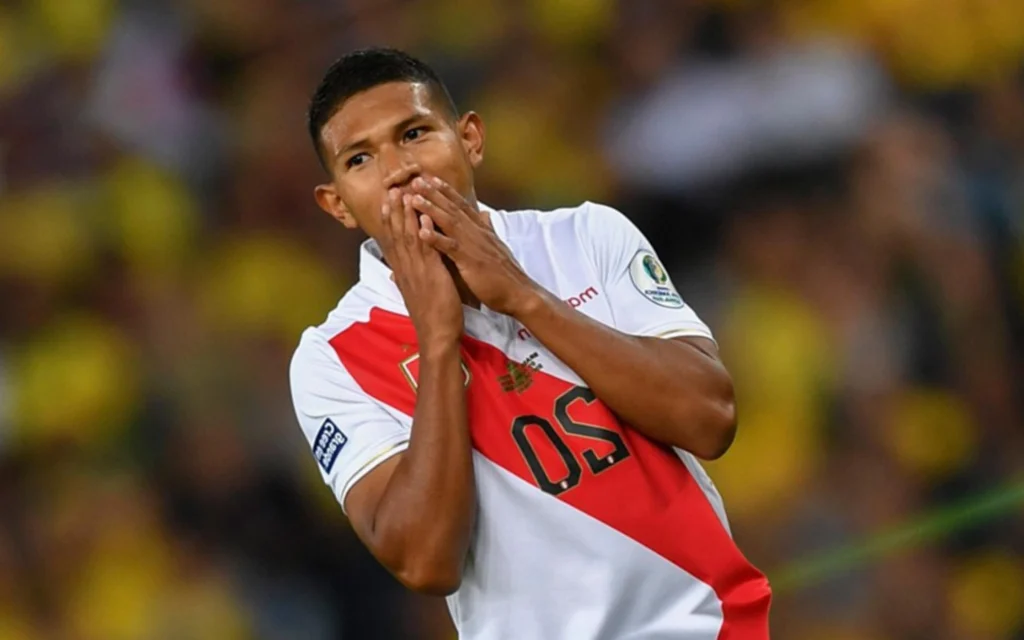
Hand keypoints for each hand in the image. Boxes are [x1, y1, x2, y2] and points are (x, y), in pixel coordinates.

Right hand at [378, 188, 463, 350]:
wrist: (437, 335)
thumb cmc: (432, 313)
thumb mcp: (420, 290)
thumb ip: (414, 274)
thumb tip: (403, 268)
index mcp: (404, 271)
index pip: (393, 240)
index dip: (390, 219)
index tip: (388, 199)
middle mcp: (405, 268)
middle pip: (395, 234)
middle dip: (393, 210)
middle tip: (391, 187)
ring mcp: (416, 271)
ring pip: (407, 238)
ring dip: (405, 215)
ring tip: (403, 193)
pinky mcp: (430, 276)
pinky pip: (425, 251)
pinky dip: (424, 233)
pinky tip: (424, 217)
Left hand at [409, 177, 538, 315]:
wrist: (519, 293)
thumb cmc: (506, 274)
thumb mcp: (497, 246)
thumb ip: (489, 228)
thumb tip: (485, 214)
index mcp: (482, 230)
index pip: (462, 206)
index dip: (446, 191)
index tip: (431, 179)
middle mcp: (477, 233)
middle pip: (452, 208)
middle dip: (434, 193)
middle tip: (416, 179)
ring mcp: (473, 246)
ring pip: (449, 223)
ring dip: (431, 209)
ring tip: (413, 198)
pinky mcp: (470, 261)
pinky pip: (451, 248)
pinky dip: (436, 239)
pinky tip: (421, 232)